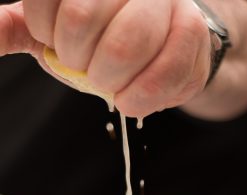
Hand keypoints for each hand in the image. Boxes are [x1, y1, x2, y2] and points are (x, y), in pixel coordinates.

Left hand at [0, 0, 210, 117]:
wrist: (163, 49)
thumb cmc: (108, 40)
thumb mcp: (57, 30)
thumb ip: (20, 28)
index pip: (45, 3)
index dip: (51, 38)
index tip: (66, 44)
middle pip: (81, 20)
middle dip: (80, 61)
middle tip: (93, 66)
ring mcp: (165, 0)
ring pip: (123, 47)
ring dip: (111, 80)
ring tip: (114, 81)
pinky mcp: (192, 30)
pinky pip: (161, 73)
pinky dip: (138, 98)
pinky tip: (132, 97)